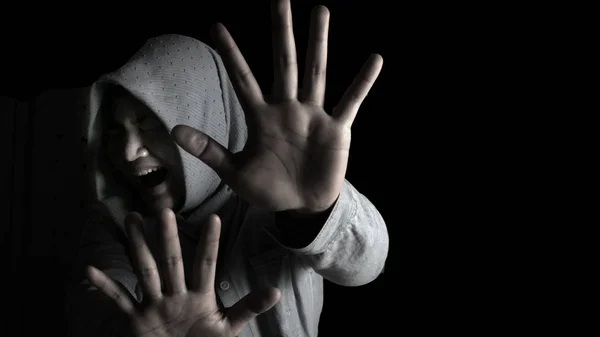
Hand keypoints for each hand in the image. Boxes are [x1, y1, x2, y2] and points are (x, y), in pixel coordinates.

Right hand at [87, 209, 279, 336]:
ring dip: (138, 248)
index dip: (211, 243)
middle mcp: (176, 294)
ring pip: (146, 271)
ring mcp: (156, 305)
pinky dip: (105, 288)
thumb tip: (276, 291)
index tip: (215, 218)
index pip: (206, 264)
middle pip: (172, 261)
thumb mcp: (229, 327)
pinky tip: (91, 270)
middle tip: (162, 210)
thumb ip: (249, 307)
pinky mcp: (137, 320)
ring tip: (131, 221)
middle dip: (167, 238)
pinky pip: (120, 301)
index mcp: (200, 296)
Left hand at [172, 0, 382, 213]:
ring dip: (318, 43)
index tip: (216, 26)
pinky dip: (362, 82)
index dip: (231, 53)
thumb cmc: (269, 189)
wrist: (301, 207)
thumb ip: (209, 149)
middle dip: (281, 31)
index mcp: (262, 116)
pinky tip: (374, 59)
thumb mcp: (235, 172)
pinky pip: (351, 101)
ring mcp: (313, 116)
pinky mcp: (337, 129)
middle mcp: (288, 108)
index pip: (243, 78)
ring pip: (316, 72)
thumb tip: (174, 130)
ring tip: (320, 11)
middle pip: (283, 62)